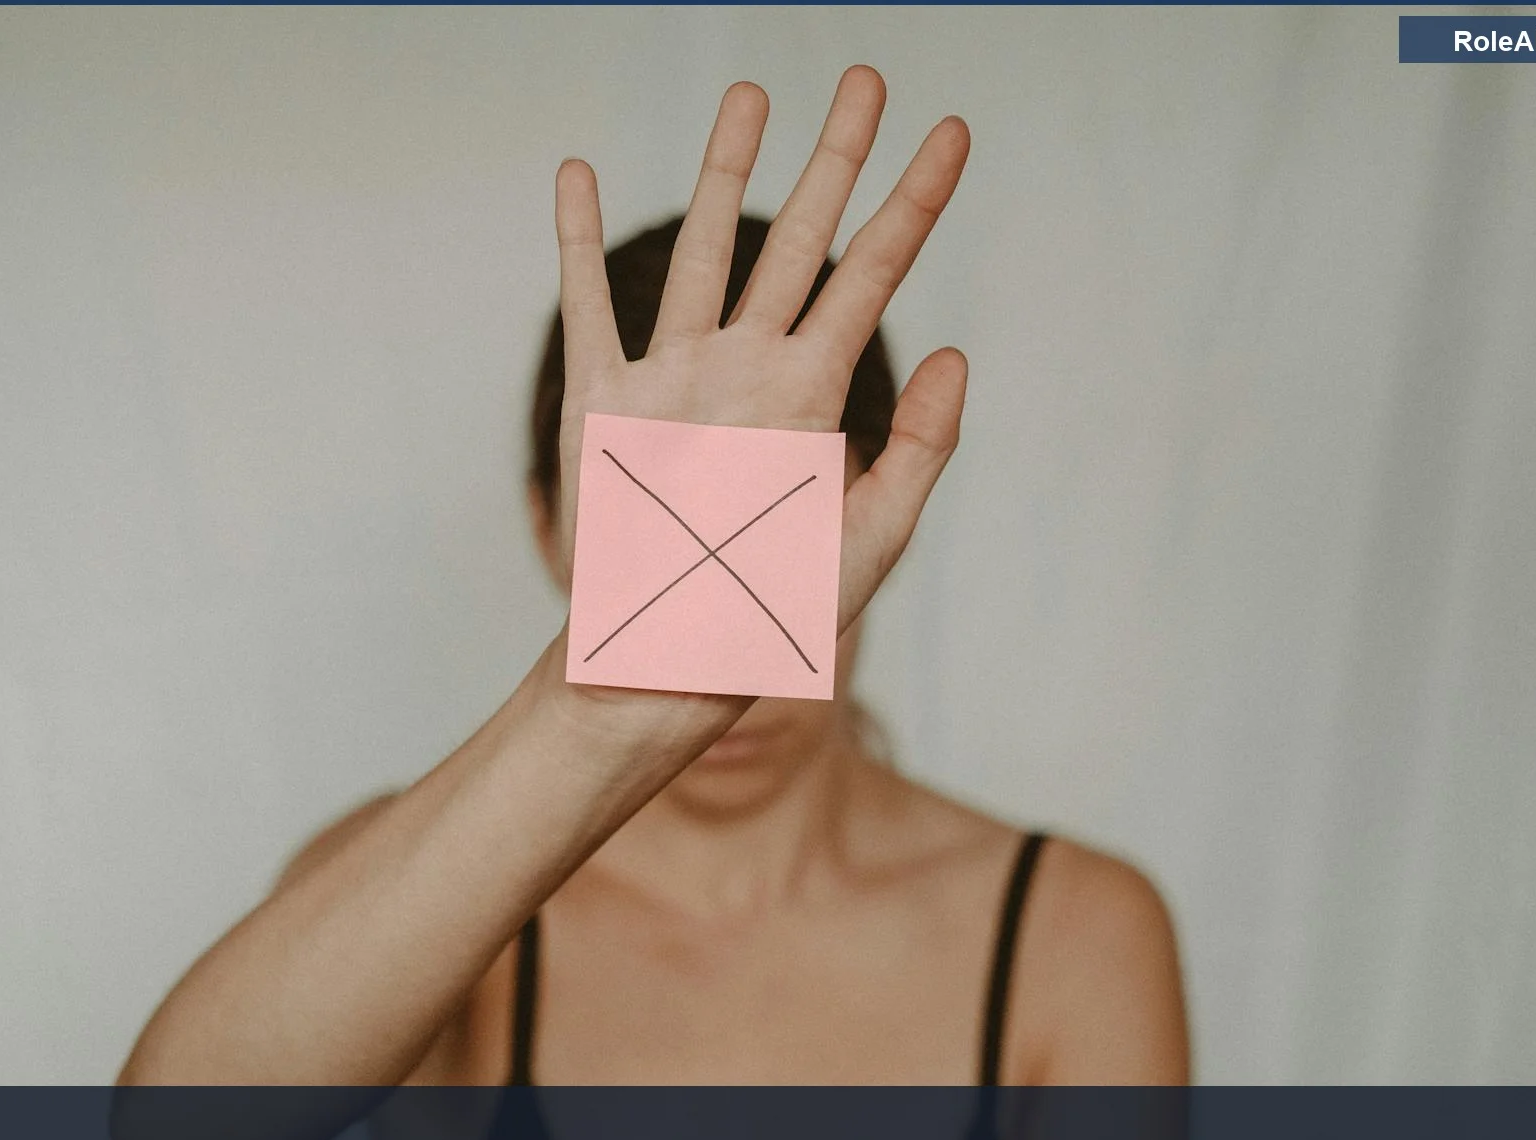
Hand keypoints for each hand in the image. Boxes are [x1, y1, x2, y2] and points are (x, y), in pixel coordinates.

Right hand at [552, 66, 971, 635]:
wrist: (663, 666)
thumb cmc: (769, 619)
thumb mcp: (868, 542)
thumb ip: (920, 451)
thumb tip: (961, 353)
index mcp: (814, 397)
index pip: (876, 275)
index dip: (916, 202)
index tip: (952, 133)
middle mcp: (748, 371)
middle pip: (798, 239)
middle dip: (833, 157)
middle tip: (864, 75)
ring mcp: (673, 379)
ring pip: (700, 249)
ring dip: (721, 170)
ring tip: (749, 95)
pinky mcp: (601, 403)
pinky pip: (588, 305)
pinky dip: (574, 240)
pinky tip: (575, 172)